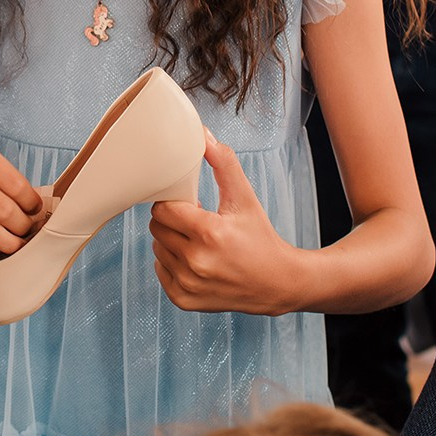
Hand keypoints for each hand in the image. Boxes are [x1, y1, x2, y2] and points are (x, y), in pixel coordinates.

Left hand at [149, 132, 298, 314]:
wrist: (278, 283)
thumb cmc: (261, 238)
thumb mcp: (244, 198)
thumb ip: (224, 164)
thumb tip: (204, 135)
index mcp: (210, 233)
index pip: (164, 208)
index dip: (174, 203)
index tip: (190, 204)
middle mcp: (196, 261)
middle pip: (157, 227)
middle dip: (172, 220)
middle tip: (195, 221)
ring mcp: (189, 284)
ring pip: (157, 248)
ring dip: (171, 241)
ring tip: (196, 240)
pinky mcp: (184, 299)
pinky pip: (160, 270)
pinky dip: (172, 262)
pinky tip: (194, 259)